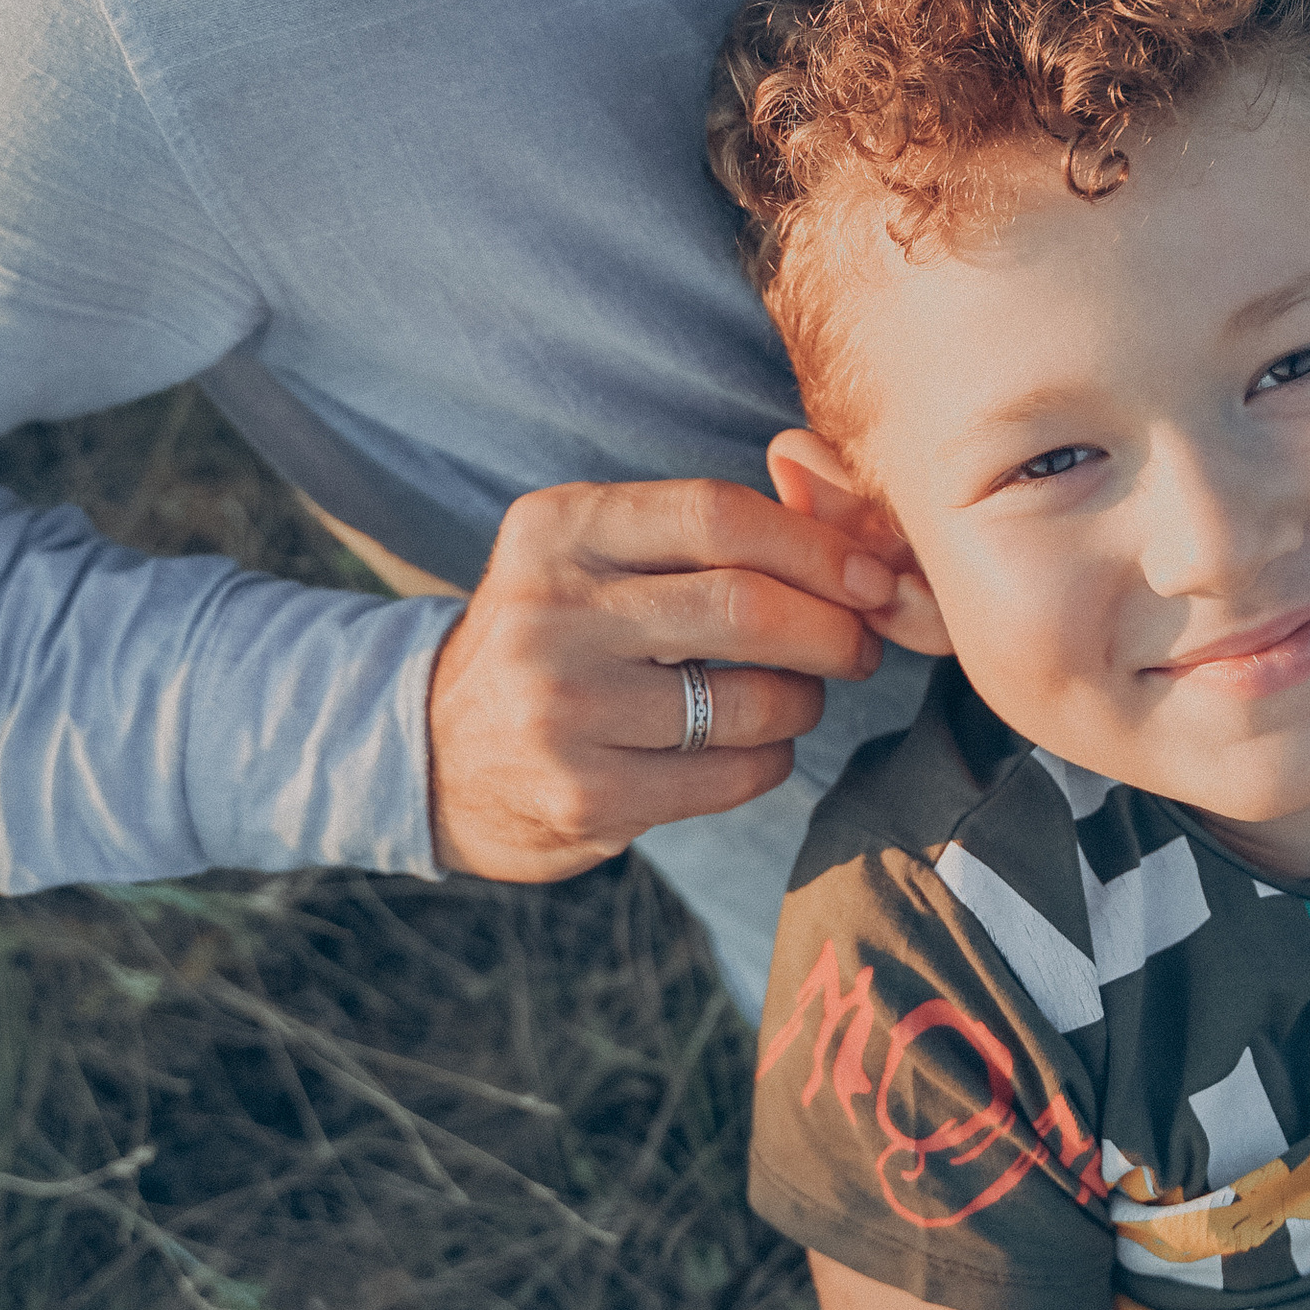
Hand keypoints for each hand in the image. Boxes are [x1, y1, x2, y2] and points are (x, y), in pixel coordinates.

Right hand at [426, 476, 900, 880]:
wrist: (435, 753)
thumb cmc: (562, 638)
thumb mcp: (597, 556)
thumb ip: (707, 527)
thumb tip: (855, 515)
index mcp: (558, 529)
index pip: (717, 514)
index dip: (817, 546)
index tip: (873, 577)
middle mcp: (550, 612)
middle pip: (745, 607)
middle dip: (835, 629)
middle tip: (862, 644)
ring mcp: (563, 709)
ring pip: (752, 701)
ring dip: (804, 702)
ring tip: (795, 696)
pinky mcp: (584, 795)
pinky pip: (733, 775)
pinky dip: (769, 760)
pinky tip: (748, 748)